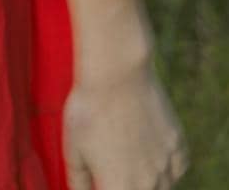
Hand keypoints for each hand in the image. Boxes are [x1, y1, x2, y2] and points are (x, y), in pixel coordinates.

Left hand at [63, 59, 189, 189]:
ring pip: (163, 188)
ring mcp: (167, 166)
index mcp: (120, 189)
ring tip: (129, 157)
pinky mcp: (178, 145)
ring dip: (148, 182)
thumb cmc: (89, 109)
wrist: (116, 73)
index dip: (108, 186)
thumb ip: (79, 181)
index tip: (104, 177)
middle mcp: (148, 185)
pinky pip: (177, 169)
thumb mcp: (72, 149)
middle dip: (127, 184)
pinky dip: (167, 167)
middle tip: (115, 163)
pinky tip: (151, 151)